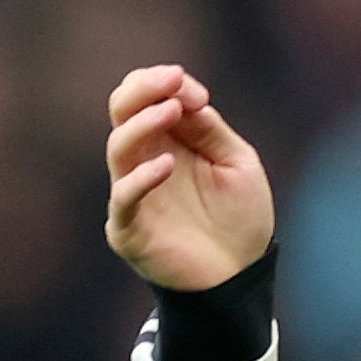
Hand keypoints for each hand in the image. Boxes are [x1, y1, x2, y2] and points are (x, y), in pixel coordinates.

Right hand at [105, 64, 273, 290]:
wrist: (241, 278)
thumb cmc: (240, 220)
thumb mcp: (237, 162)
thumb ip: (209, 129)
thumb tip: (183, 98)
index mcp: (167, 140)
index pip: (147, 96)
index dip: (166, 84)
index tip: (197, 94)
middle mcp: (144, 160)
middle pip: (122, 110)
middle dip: (143, 88)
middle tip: (172, 82)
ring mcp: (133, 193)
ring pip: (118, 146)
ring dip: (143, 123)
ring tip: (171, 112)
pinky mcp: (129, 228)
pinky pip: (124, 197)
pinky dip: (141, 178)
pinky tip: (168, 165)